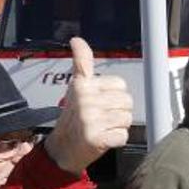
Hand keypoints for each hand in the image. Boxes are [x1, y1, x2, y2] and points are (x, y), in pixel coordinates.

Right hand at [44, 37, 132, 174]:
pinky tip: (102, 139)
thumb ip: (82, 63)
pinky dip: (116, 140)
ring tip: (101, 127)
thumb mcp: (77, 86)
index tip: (100, 101)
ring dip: (118, 126)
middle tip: (101, 118)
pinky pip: (123, 136)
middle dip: (118, 111)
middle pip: (127, 102)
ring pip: (127, 119)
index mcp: (82, 85)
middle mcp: (85, 101)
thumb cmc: (73, 116)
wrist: (61, 148)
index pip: (120, 84)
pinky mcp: (96, 138)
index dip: (115, 95)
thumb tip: (77, 40)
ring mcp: (90, 120)